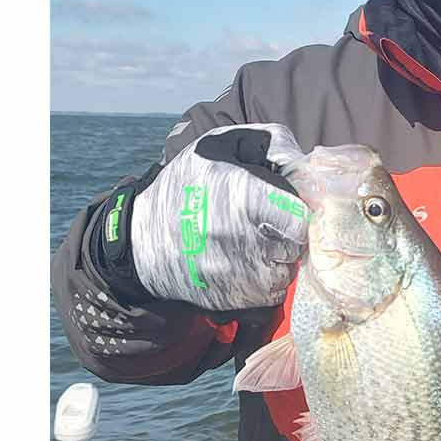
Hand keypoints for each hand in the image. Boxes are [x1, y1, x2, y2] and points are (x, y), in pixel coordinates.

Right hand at [130, 124, 309, 310]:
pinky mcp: (233, 299)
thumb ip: (269, 141)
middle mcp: (243, 240)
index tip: (286, 205)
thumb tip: (300, 159)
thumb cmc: (185, 186)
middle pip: (297, 245)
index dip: (298, 210)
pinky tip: (250, 263)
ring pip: (287, 271)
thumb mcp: (220, 145)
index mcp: (243, 198)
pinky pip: (273, 294)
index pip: (300, 217)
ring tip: (258, 242)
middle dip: (290, 234)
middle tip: (272, 224)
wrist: (140, 239)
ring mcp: (238, 275)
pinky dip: (269, 280)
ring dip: (281, 258)